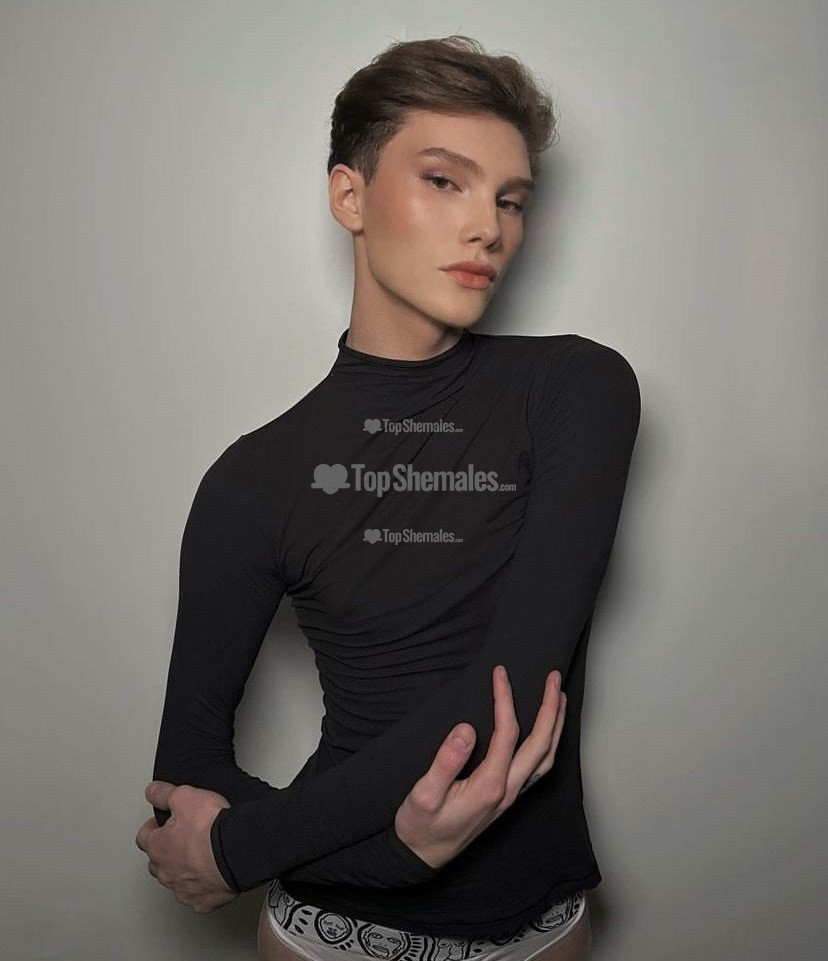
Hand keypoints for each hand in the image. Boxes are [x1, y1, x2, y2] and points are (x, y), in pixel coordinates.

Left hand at [134, 781, 237, 912]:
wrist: (237, 850)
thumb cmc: (211, 827)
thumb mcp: (184, 796)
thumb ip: (164, 794)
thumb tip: (152, 792)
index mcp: (159, 847)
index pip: (144, 837)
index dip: (152, 827)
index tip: (160, 822)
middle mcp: (167, 872)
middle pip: (157, 863)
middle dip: (165, 851)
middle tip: (181, 837)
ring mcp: (184, 889)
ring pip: (176, 882)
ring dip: (183, 871)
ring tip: (199, 856)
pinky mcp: (204, 901)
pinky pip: (198, 897)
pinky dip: (202, 888)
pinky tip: (211, 876)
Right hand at [394, 665, 565, 868]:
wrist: (421, 858)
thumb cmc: (420, 827)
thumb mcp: (424, 795)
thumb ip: (446, 762)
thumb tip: (466, 729)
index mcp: (489, 786)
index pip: (507, 733)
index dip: (505, 699)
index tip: (499, 673)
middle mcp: (507, 791)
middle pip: (540, 744)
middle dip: (549, 708)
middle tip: (553, 677)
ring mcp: (510, 796)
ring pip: (545, 758)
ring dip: (556, 726)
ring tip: (558, 698)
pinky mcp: (506, 798)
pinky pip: (537, 767)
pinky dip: (548, 744)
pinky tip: (546, 732)